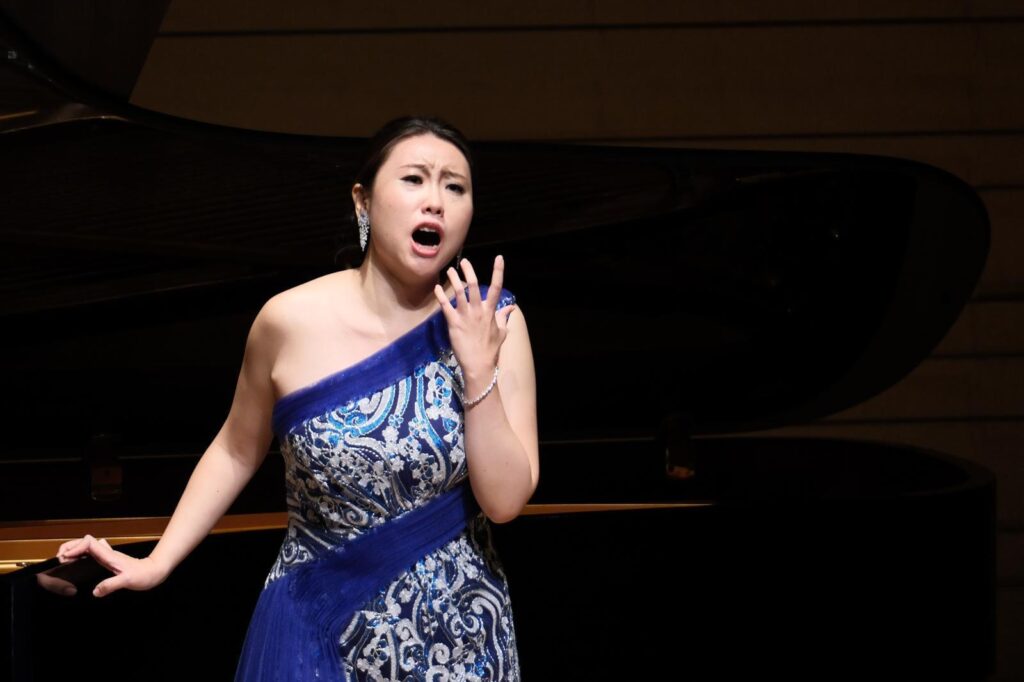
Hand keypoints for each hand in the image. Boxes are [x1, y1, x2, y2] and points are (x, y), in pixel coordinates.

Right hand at [55, 534, 168, 596]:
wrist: (155, 571)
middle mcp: (107, 554)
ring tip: (65, 558)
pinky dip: (83, 554)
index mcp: (109, 556)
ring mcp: (108, 556)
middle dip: (71, 545)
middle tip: (61, 557)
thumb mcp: (128, 581)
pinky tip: (79, 560)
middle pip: (85, 542)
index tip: (66, 557)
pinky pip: (93, 553)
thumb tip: (95, 592)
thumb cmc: (144, 574)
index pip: (89, 543)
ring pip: (88, 546)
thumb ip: (111, 585)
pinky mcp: (109, 561)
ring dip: (76, 549)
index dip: (76, 547)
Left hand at [433, 255, 516, 396]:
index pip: (496, 288)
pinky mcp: (453, 323)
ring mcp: (465, 316)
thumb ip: (504, 316)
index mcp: (491, 312)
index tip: (499, 258)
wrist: (479, 365)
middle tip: (464, 261)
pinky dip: (441, 296)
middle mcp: (478, 311)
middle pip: (474, 286)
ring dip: (454, 279)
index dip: (498, 272)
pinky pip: (446, 306)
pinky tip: (437, 287)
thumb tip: (511, 307)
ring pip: (459, 293)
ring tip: (449, 270)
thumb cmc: (491, 350)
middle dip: (469, 271)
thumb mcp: (502, 332)